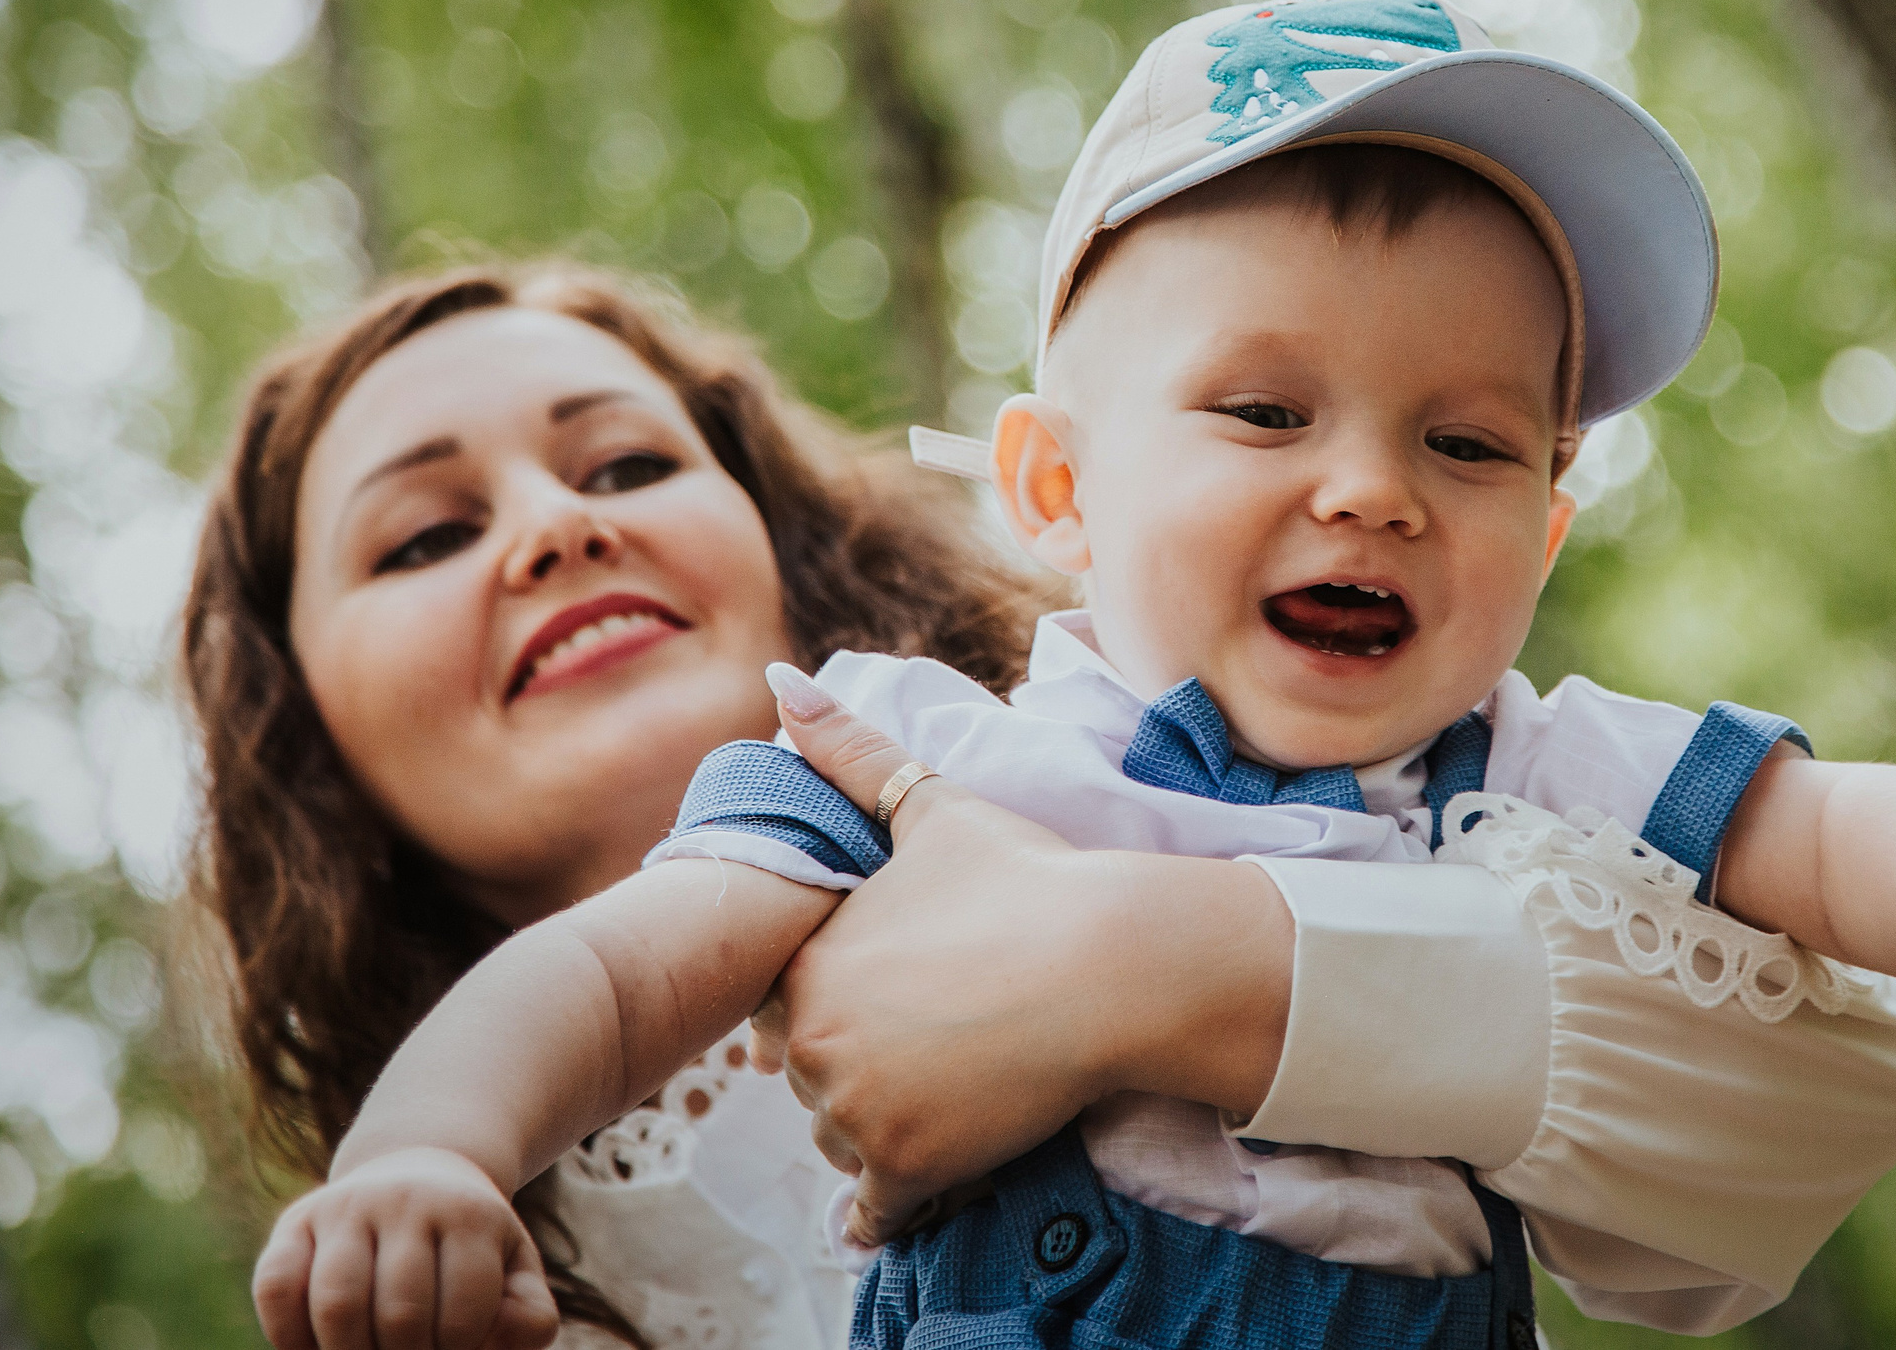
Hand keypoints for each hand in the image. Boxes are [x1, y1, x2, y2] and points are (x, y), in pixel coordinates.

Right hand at [250, 1147, 555, 1349]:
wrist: (420, 1176)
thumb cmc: (469, 1248)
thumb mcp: (515, 1272)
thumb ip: (527, 1318)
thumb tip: (488, 1343)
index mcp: (472, 1216)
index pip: (464, 1311)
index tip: (456, 1347)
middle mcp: (408, 1202)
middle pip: (400, 1315)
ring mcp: (347, 1207)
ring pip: (337, 1303)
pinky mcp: (297, 1221)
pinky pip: (277, 1287)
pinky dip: (291, 1336)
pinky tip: (318, 1344)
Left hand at [752, 676, 1289, 1245]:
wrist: (1114, 962)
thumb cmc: (1027, 879)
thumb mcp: (929, 807)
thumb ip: (849, 751)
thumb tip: (781, 684)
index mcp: (808, 965)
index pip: (785, 1007)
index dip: (838, 999)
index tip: (893, 991)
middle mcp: (816, 1045)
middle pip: (811, 1078)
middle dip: (853, 1066)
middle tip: (924, 1045)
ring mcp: (859, 1113)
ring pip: (841, 1141)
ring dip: (875, 1129)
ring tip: (942, 1092)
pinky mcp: (910, 1167)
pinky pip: (873, 1211)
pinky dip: (884, 1206)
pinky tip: (907, 1190)